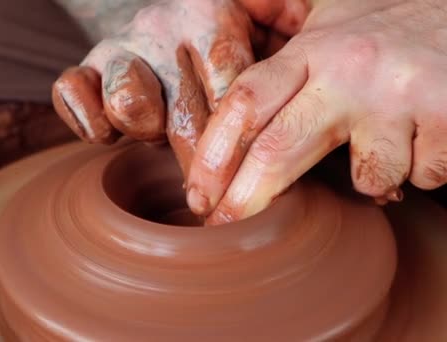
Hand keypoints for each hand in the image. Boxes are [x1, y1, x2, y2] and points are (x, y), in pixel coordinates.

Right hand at [52, 0, 308, 175]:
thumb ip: (270, 76)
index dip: (241, 148)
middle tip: (211, 197)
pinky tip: (109, 132)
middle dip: (201, 167)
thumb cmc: (216, 49)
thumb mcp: (255, 44)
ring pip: (128, 103)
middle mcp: (163, 27)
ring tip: (157, 134)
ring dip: (145, 131)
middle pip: (186, 116)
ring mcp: (122, 47)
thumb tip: (290, 143)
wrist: (162, 19)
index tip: (252, 185)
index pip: (233, 91)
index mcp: (214, 16)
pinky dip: (89, 121)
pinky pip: (72, 94)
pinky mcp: (85, 67)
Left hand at [187, 0, 446, 223]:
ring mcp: (399, 97)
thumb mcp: (329, 8)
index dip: (214, 155)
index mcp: (313, 49)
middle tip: (226, 231)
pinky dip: (418, 168)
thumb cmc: (392, 18)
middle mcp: (349, 72)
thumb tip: (233, 10)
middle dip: (245, 200)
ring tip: (383, 142)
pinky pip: (419, 175)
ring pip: (366, 177)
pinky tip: (422, 136)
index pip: (246, 104)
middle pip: (279, 151)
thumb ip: (280, 16)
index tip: (197, 195)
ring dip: (370, 178)